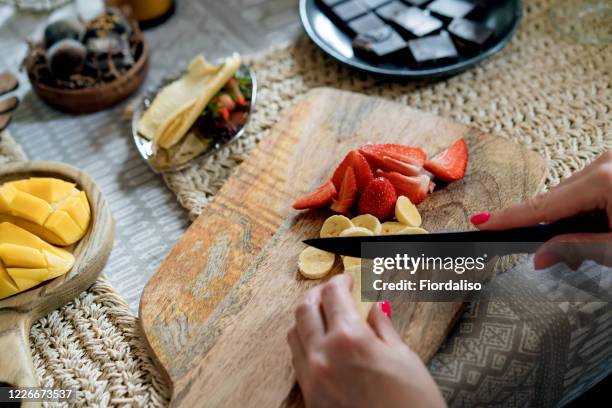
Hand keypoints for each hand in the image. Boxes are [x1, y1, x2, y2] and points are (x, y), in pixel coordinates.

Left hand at [287, 274, 444, 407]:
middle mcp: (323, 354)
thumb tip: (375, 309)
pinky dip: (305, 342)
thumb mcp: (404, 359)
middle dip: (318, 293)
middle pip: (305, 308)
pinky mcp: (309, 396)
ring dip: (307, 316)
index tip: (347, 279)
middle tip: (332, 290)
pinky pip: (297, 358)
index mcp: (349, 338)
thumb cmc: (411, 406)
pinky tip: (321, 342)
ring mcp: (312, 376)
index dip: (340, 281)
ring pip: (295, 332)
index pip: (333, 295)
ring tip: (323, 314)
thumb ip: (384, 328)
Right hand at [471, 150, 611, 268]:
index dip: (508, 218)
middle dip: (557, 228)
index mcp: (603, 179)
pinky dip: (592, 206)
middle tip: (569, 259)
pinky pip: (591, 184)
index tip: (481, 222)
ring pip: (573, 192)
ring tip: (601, 241)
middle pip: (557, 199)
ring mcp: (611, 159)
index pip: (541, 206)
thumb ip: (577, 249)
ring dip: (577, 217)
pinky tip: (607, 222)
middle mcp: (604, 161)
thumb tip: (541, 256)